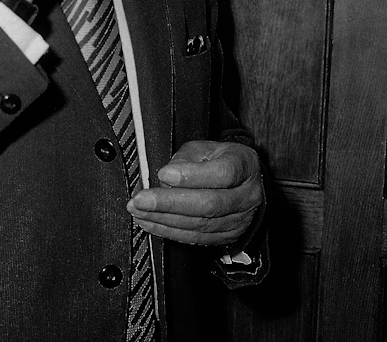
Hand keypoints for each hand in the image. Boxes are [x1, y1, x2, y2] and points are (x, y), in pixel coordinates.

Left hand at [126, 140, 263, 247]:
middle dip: (169, 203)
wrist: (245, 184)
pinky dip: (169, 231)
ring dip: (164, 219)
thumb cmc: (221, 161)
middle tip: (141, 199)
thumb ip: (186, 159)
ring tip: (139, 211)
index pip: (222, 173)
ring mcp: (239, 219)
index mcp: (244, 165)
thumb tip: (165, 179)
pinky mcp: (227, 236)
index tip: (164, 174)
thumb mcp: (205, 148)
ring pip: (201, 224)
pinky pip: (196, 238)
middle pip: (209, 204)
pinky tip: (151, 223)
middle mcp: (247, 195)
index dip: (191, 176)